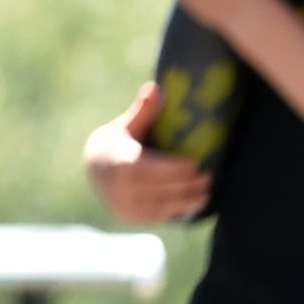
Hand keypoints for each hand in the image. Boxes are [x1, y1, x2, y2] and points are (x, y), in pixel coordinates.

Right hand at [87, 82, 212, 223]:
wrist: (94, 166)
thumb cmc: (119, 141)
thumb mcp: (128, 124)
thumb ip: (144, 109)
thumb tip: (155, 87)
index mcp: (118, 161)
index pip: (149, 168)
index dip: (174, 168)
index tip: (197, 163)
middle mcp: (117, 186)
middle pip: (158, 188)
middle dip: (186, 185)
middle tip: (209, 178)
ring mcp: (121, 204)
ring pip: (159, 205)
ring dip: (185, 201)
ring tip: (206, 194)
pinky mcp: (127, 216)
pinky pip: (155, 216)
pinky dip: (175, 212)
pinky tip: (192, 205)